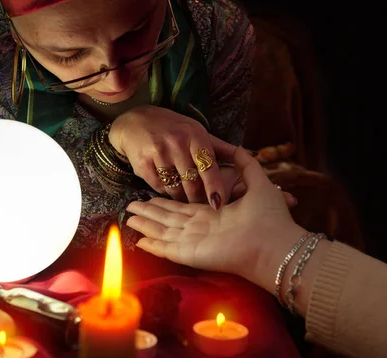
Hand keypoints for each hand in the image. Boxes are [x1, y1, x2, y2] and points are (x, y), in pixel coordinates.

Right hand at [109, 105, 237, 208]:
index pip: (209, 167)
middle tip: (201, 206)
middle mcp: (177, 143)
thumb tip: (251, 155)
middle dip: (197, 198)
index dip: (214, 188)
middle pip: (192, 183)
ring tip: (183, 196)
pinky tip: (166, 184)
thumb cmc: (172, 128)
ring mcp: (159, 153)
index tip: (218, 204)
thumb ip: (220, 148)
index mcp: (195, 136)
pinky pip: (159, 188)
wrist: (135, 121)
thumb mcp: (197, 132)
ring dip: (181, 197)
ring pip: (175, 188)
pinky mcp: (143, 164)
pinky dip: (164, 190)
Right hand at [126, 146, 305, 281]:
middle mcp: (201, 228)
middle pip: (168, 219)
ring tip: (127, 218)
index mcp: (213, 214)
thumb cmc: (270, 216)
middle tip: (130, 207)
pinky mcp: (191, 253)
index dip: (167, 200)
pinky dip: (151, 244)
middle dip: (149, 212)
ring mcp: (194, 242)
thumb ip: (246, 165)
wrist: (276, 244)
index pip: (184, 206)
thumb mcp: (258, 183)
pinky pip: (166, 248)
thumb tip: (238, 147)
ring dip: (145, 224)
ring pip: (163, 231)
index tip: (152, 194)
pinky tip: (138, 240)